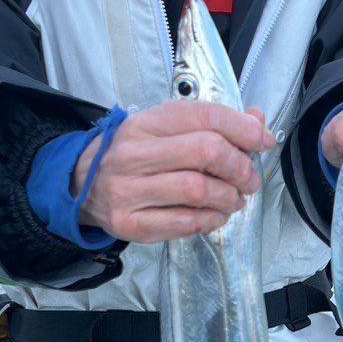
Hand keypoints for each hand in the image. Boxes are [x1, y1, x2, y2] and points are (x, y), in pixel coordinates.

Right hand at [74, 101, 274, 242]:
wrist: (80, 186)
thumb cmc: (132, 155)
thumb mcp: (165, 128)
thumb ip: (211, 123)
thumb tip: (256, 122)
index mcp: (146, 123)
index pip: (206, 118)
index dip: (244, 129)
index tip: (261, 141)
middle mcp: (134, 154)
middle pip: (207, 152)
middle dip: (240, 167)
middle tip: (248, 178)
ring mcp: (129, 190)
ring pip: (199, 191)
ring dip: (229, 198)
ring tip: (234, 199)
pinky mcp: (130, 223)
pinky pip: (185, 223)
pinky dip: (211, 220)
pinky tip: (215, 215)